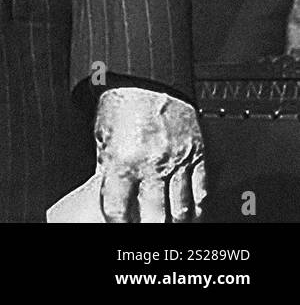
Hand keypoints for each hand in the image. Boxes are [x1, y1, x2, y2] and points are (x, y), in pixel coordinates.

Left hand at [96, 86, 205, 221]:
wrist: (147, 77)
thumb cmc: (120, 102)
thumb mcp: (102, 135)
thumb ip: (107, 166)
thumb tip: (109, 188)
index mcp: (122, 160)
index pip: (118, 208)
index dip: (118, 221)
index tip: (119, 224)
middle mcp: (152, 165)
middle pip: (155, 217)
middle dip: (148, 227)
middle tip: (145, 227)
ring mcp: (178, 161)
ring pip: (182, 209)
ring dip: (174, 222)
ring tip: (168, 225)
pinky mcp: (197, 154)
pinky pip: (201, 191)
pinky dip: (197, 207)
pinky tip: (190, 213)